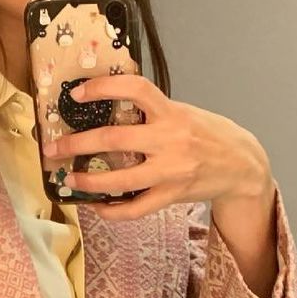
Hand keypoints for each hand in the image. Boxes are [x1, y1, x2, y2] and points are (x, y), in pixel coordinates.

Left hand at [40, 74, 272, 219]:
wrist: (243, 165)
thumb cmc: (206, 133)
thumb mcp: (182, 111)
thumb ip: (150, 110)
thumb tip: (105, 103)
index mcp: (172, 112)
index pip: (136, 89)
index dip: (104, 88)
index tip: (77, 93)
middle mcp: (171, 140)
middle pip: (115, 139)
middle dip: (77, 144)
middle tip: (53, 147)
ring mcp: (171, 171)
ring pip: (121, 180)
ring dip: (88, 181)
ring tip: (68, 179)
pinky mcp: (172, 196)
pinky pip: (135, 209)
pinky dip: (111, 210)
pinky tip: (95, 204)